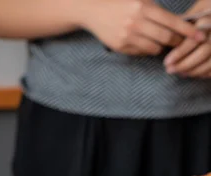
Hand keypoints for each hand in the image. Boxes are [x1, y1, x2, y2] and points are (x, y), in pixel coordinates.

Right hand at [82, 0, 204, 55]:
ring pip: (155, 48)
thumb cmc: (121, 4)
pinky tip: (144, 42)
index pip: (173, 22)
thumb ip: (158, 11)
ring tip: (160, 41)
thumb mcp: (141, 0)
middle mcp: (136, 22)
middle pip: (166, 38)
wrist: (93, 10)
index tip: (201, 36)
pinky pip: (141, 52)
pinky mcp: (120, 46)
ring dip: (161, 47)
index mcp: (144, 7)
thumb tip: (180, 25)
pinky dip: (147, 49)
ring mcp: (127, 36)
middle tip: (181, 41)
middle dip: (177, 41)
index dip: (189, 31)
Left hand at [164, 1, 210, 76]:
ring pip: (210, 61)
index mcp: (205, 22)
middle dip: (185, 64)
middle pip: (204, 52)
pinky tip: (191, 73)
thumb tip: (160, 41)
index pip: (193, 40)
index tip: (166, 62)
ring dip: (193, 71)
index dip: (179, 53)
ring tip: (179, 73)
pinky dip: (202, 73)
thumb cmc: (193, 22)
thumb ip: (176, 30)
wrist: (209, 22)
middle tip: (169, 70)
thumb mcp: (186, 20)